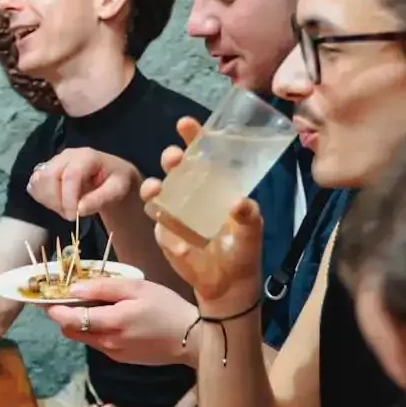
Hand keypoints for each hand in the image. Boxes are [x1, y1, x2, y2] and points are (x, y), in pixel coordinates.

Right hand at [27, 146, 140, 220]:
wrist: (111, 177)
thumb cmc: (116, 182)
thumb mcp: (117, 190)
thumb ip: (100, 199)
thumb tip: (79, 210)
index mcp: (86, 156)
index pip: (70, 176)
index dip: (68, 199)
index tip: (74, 217)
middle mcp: (66, 155)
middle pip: (49, 177)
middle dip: (57, 201)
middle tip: (72, 215)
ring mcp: (54, 161)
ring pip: (38, 181)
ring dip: (49, 201)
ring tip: (66, 209)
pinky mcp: (46, 170)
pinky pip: (34, 185)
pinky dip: (43, 198)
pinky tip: (58, 204)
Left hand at [44, 278, 198, 365]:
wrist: (192, 339)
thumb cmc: (166, 307)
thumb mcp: (137, 288)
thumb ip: (104, 288)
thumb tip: (74, 288)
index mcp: (110, 323)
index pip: (69, 319)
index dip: (54, 308)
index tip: (47, 297)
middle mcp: (107, 342)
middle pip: (71, 331)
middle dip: (64, 315)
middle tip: (68, 297)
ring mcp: (113, 353)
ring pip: (84, 338)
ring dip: (79, 323)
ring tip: (91, 305)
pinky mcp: (121, 359)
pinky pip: (98, 343)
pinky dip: (95, 331)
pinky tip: (110, 319)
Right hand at [142, 121, 263, 311]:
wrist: (229, 283)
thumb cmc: (242, 248)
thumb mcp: (252, 229)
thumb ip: (248, 213)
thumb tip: (238, 201)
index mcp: (213, 183)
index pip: (201, 152)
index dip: (193, 136)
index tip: (186, 124)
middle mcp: (190, 193)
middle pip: (174, 168)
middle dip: (171, 158)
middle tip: (175, 158)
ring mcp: (174, 213)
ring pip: (156, 193)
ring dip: (153, 188)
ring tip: (156, 190)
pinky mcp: (165, 235)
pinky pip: (161, 229)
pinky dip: (169, 234)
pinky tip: (183, 246)